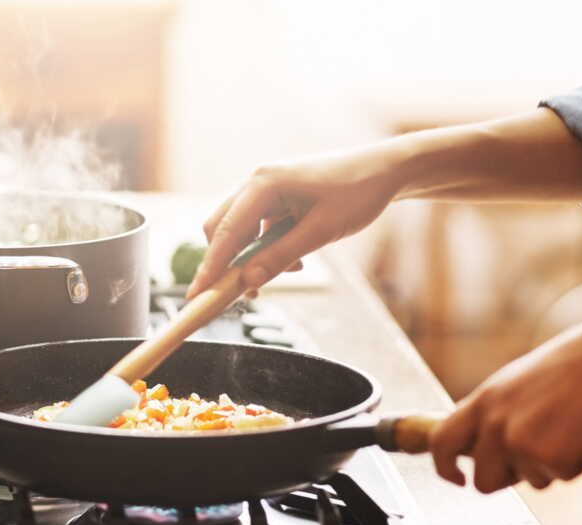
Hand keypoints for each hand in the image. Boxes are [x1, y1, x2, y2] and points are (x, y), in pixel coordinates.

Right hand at [186, 145, 404, 298]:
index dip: (210, 268)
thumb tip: (248, 281)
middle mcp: (258, 182)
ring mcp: (266, 188)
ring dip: (253, 257)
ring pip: (240, 230)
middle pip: (222, 229)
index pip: (225, 232)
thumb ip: (281, 256)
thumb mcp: (321, 232)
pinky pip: (258, 227)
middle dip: (229, 264)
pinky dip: (267, 248)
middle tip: (243, 294)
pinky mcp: (277, 197)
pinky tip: (296, 259)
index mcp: (264, 183)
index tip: (197, 296)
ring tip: (290, 272)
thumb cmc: (357, 193)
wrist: (385, 171)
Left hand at [429, 305, 581, 492]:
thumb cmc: (573, 368)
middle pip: (483, 481)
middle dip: (508, 480)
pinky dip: (579, 463)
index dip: (444, 467)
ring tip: (572, 429)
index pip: (441, 442)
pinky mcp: (549, 457)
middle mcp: (493, 424)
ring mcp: (518, 443)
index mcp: (482, 401)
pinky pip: (562, 478)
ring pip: (530, 483)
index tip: (457, 478)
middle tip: (538, 458)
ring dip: (553, 466)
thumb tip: (482, 451)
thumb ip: (497, 415)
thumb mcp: (518, 384)